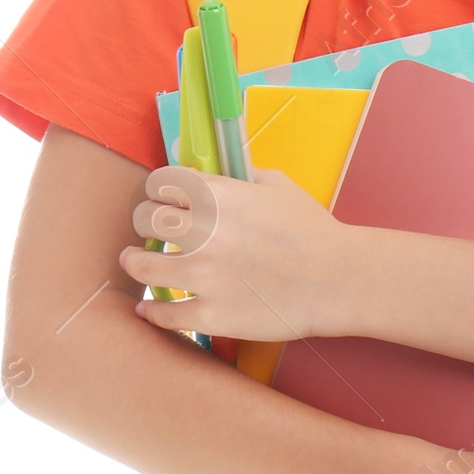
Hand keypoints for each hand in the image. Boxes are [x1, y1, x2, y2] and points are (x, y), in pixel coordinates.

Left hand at [119, 163, 358, 341]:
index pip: (161, 182)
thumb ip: (235, 173)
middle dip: (146, 221)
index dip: (159, 189)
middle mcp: (204, 232)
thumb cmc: (312, 229)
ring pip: (143, 265)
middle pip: (146, 219)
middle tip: (150, 229)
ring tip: (135, 260)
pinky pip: (165, 313)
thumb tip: (199, 158)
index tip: (162, 198)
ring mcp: (205, 276)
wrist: (338, 279)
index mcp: (219, 196)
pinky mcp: (211, 315)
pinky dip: (152, 311)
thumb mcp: (277, 186)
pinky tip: (147, 308)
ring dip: (135, 261)